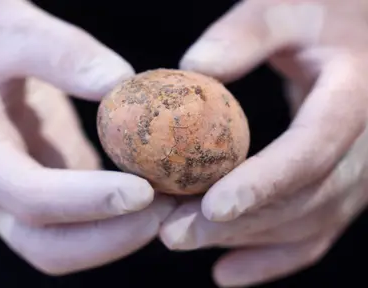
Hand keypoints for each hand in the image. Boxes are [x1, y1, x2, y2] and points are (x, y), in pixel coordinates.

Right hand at [0, 0, 173, 274]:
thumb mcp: (15, 33)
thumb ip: (60, 53)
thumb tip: (120, 81)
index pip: (30, 196)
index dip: (88, 201)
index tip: (145, 192)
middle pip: (50, 245)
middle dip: (113, 236)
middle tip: (166, 210)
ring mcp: (25, 195)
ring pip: (70, 242)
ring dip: (123, 233)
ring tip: (172, 204)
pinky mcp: (52, 186)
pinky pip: (86, 217)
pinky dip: (121, 215)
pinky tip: (156, 189)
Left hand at [160, 0, 367, 285]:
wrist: (355, 34)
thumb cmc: (320, 13)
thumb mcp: (285, 10)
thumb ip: (245, 35)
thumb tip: (193, 67)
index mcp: (355, 96)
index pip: (312, 150)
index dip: (265, 183)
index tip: (211, 207)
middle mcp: (366, 144)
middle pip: (304, 200)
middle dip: (239, 224)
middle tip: (174, 233)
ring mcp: (359, 170)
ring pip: (306, 223)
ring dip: (244, 240)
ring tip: (185, 240)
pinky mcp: (343, 183)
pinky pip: (313, 233)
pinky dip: (270, 257)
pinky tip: (226, 272)